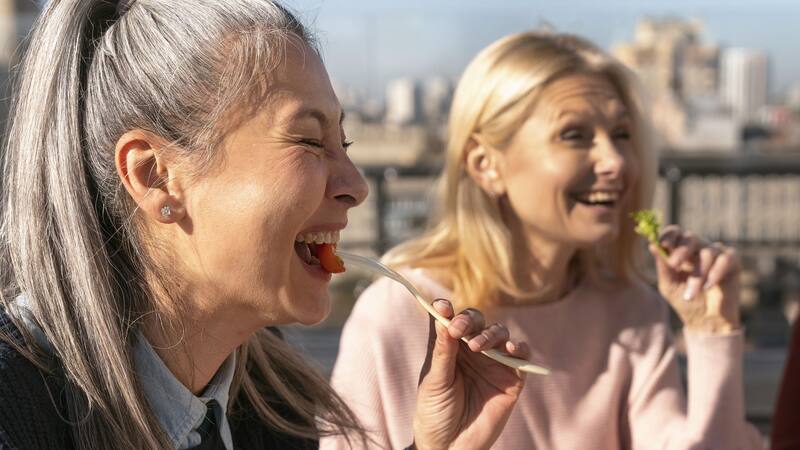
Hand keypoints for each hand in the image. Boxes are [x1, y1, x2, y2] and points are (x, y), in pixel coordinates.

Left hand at [412, 299, 528, 449]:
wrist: (449, 447)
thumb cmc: (435, 413)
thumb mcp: (434, 381)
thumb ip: (442, 351)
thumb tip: (443, 317)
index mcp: (449, 348)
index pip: (451, 321)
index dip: (448, 311)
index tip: (442, 307)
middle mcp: (472, 351)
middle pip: (477, 322)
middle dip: (469, 320)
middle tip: (459, 330)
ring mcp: (493, 363)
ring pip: (499, 334)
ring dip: (490, 334)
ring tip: (477, 346)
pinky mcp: (511, 378)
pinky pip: (521, 357)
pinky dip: (519, 348)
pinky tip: (510, 348)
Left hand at [650, 225, 740, 333]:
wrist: (705, 322)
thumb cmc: (684, 302)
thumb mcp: (669, 285)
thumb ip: (662, 266)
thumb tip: (652, 245)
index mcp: (679, 252)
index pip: (675, 233)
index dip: (669, 235)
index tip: (663, 244)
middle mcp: (697, 249)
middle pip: (690, 237)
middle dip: (681, 250)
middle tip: (674, 265)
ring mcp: (716, 254)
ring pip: (707, 253)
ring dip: (698, 275)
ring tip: (692, 294)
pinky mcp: (732, 262)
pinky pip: (725, 259)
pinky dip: (715, 272)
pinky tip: (708, 286)